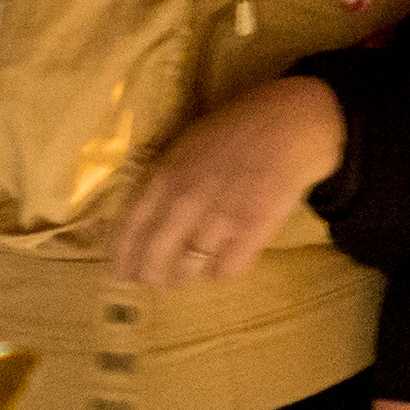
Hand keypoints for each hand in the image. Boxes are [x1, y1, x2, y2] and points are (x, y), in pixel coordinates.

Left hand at [110, 76, 348, 284]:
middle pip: (155, 259)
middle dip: (150, 277)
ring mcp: (220, 218)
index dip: (122, 257)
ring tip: (189, 274)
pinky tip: (222, 262)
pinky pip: (225, 271)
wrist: (289, 127)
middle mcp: (186, 200)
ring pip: (188, 271)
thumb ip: (161, 182)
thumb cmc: (234, 132)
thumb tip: (141, 224)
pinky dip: (220, 272)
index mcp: (164, 176)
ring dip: (185, 278)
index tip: (120, 273)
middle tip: (154, 281)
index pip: (130, 229)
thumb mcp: (184, 148)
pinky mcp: (252, 231)